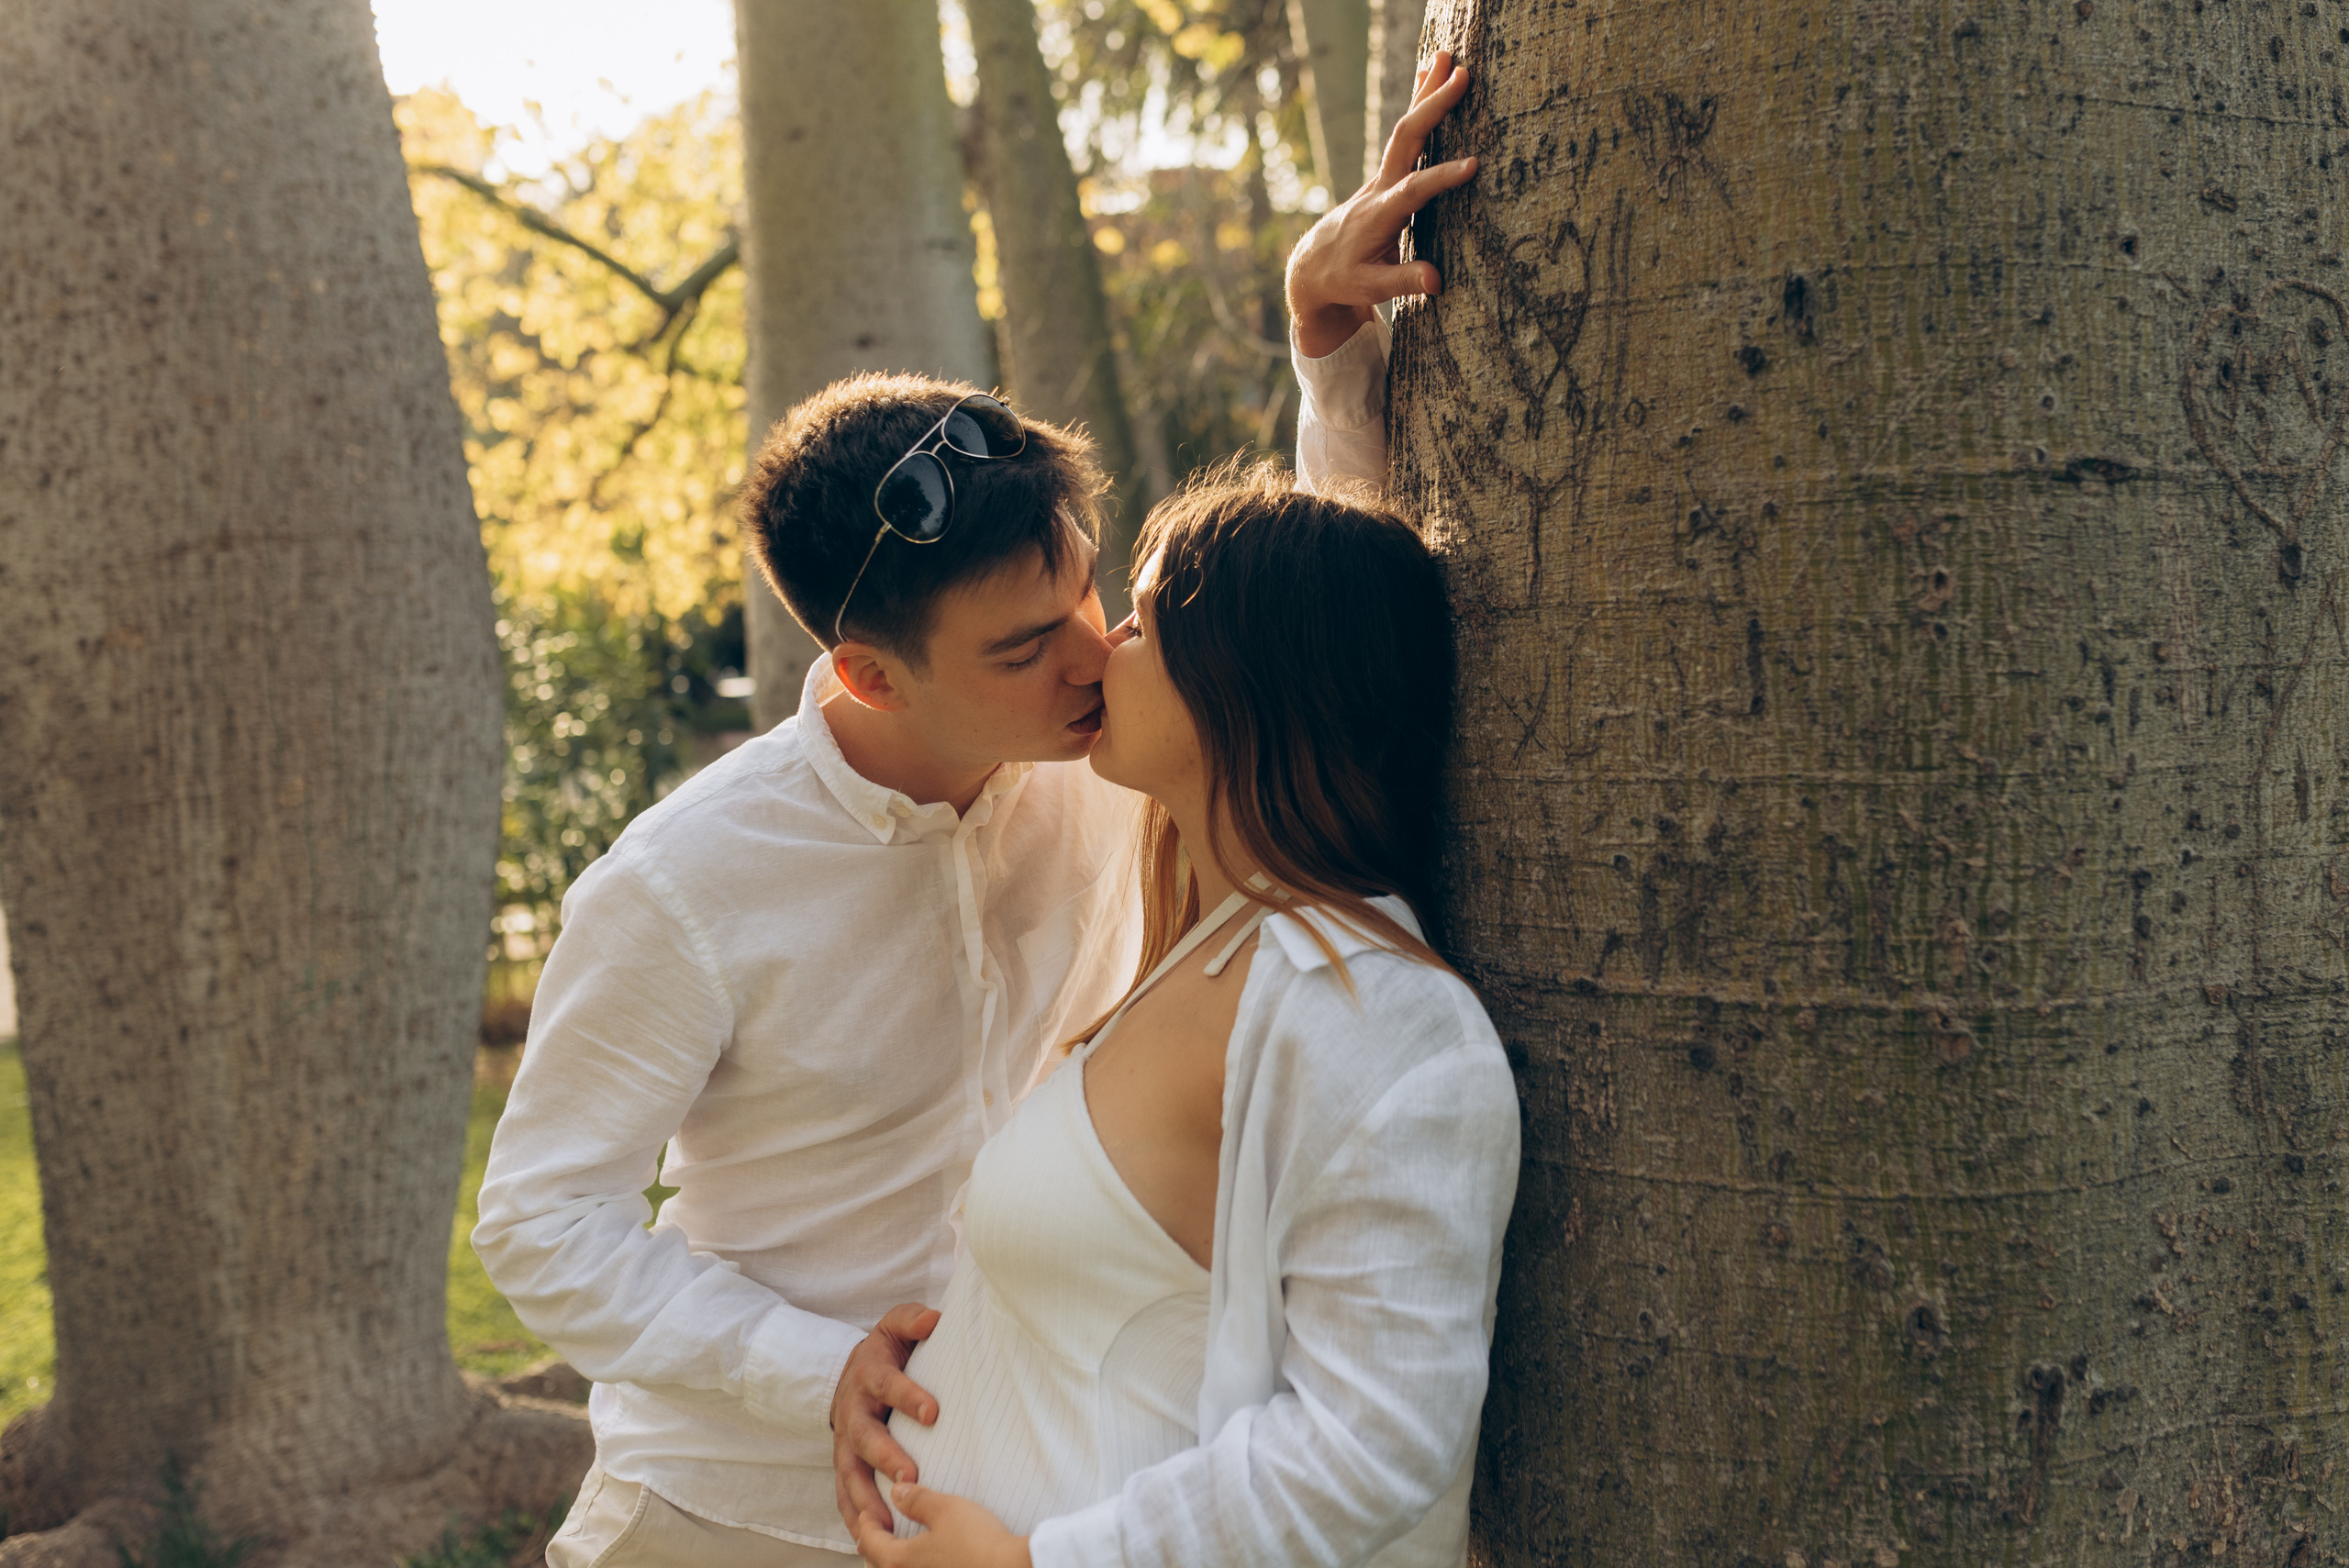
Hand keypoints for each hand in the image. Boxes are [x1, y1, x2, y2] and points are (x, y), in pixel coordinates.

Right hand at [831, 1303, 941, 1535]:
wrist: (851, 1372)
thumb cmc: (886, 1352)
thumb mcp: (896, 1326)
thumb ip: (913, 1319)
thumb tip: (933, 1319)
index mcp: (870, 1375)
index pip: (888, 1385)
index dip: (908, 1397)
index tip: (933, 1412)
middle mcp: (853, 1412)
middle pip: (866, 1438)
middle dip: (886, 1459)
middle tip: (911, 1479)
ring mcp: (845, 1443)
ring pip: (851, 1475)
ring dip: (868, 1501)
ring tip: (886, 1527)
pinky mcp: (845, 1466)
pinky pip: (845, 1496)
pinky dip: (855, 1520)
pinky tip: (870, 1542)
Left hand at [853, 1482, 1029, 1567]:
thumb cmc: (977, 1541)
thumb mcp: (945, 1509)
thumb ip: (917, 1500)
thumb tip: (896, 1494)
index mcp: (900, 1559)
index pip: (871, 1542)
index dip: (866, 1524)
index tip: (866, 1513)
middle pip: (878, 1565)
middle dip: (873, 1546)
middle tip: (875, 1531)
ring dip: (891, 1561)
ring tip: (897, 1548)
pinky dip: (910, 1567)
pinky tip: (923, 1560)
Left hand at [1284, 49, 1478, 357]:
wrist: (1312, 266)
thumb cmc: (1342, 279)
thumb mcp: (1369, 288)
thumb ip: (1402, 282)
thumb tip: (1436, 281)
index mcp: (1378, 215)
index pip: (1412, 191)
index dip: (1440, 178)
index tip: (1472, 165)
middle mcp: (1379, 188)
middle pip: (1406, 140)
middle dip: (1432, 107)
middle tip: (1462, 76)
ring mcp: (1381, 177)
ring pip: (1405, 129)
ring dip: (1425, 93)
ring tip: (1447, 57)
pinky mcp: (1386, 174)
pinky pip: (1405, 135)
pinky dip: (1418, 104)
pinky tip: (1430, 77)